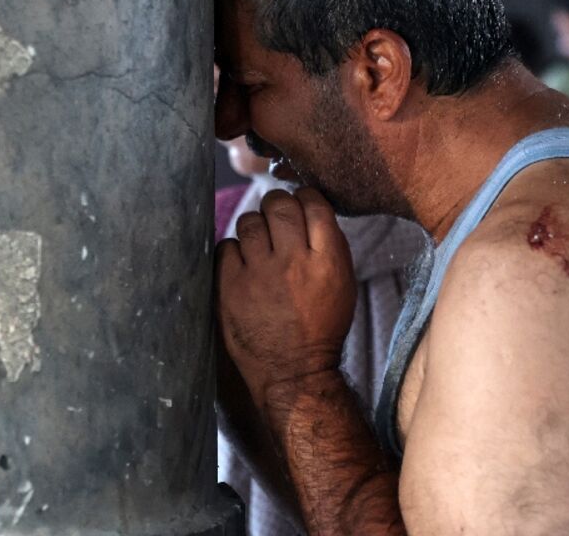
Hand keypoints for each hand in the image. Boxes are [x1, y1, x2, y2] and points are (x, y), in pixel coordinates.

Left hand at [215, 188, 356, 408]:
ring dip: (255, 227)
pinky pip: (226, 246)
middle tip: (276, 217)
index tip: (300, 204)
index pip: (314, 204)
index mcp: (328, 261)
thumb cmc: (320, 327)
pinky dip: (234, 251)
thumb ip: (327, 245)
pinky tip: (243, 265)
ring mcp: (259, 274)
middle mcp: (293, 262)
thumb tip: (307, 209)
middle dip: (277, 204)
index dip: (305, 197)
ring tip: (259, 245)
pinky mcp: (230, 287)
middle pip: (279, 204)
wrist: (293, 372)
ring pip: (249, 221)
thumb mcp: (342, 283)